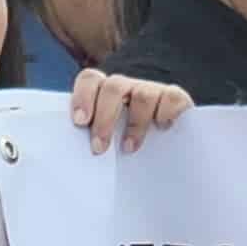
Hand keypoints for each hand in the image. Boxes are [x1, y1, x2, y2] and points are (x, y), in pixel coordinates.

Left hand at [68, 70, 196, 152]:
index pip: (91, 80)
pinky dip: (165, 112)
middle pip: (114, 87)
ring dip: (134, 124)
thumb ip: (91, 142)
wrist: (165, 165)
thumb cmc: (125, 155)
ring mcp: (152, 91)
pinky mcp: (175, 99)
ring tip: (129, 148)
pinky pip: (171, 97)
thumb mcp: (106, 146)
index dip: (83, 96)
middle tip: (99, 148)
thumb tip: (71, 162)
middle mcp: (128, 88)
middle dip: (104, 118)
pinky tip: (162, 129)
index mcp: (105, 95)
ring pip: (142, 95)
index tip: (80, 122)